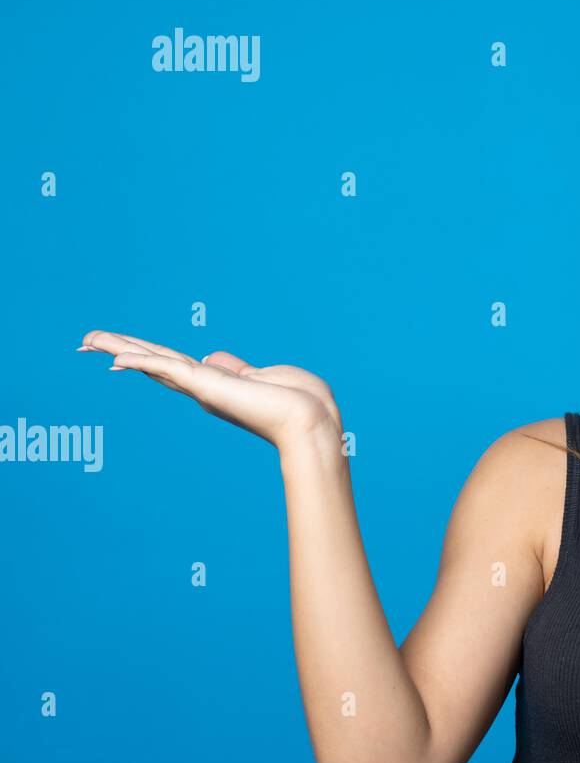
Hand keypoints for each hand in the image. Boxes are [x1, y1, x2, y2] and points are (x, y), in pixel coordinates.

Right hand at [79, 331, 341, 450]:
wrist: (311, 422)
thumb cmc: (297, 401)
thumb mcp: (260, 376)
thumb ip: (233, 367)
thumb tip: (213, 357)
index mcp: (214, 384)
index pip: (171, 364)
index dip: (143, 355)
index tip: (117, 351)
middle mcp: (203, 388)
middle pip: (153, 362)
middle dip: (120, 350)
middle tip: (85, 342)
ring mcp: (203, 388)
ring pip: (153, 361)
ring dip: (120, 349)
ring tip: (88, 340)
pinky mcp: (209, 386)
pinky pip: (169, 368)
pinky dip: (143, 361)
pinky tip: (117, 357)